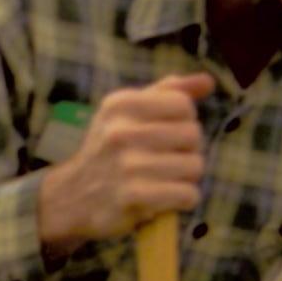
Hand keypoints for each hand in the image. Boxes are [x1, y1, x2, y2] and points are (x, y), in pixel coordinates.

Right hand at [35, 74, 214, 253]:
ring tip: (165, 179)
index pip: (183, 104)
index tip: (168, 133)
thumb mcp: (128, 112)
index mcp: (121, 104)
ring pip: (195, 166)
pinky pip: (188, 194)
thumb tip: (208, 81)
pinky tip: (167, 198)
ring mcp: (127, 163)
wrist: (73, 196)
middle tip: (167, 160)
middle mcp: (121, 130)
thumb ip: (168, 93)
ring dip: (187, 177)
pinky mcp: (134, 195)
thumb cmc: (110, 150)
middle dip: (188, 150)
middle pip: (193, 135)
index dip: (185, 121)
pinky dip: (184, 199)